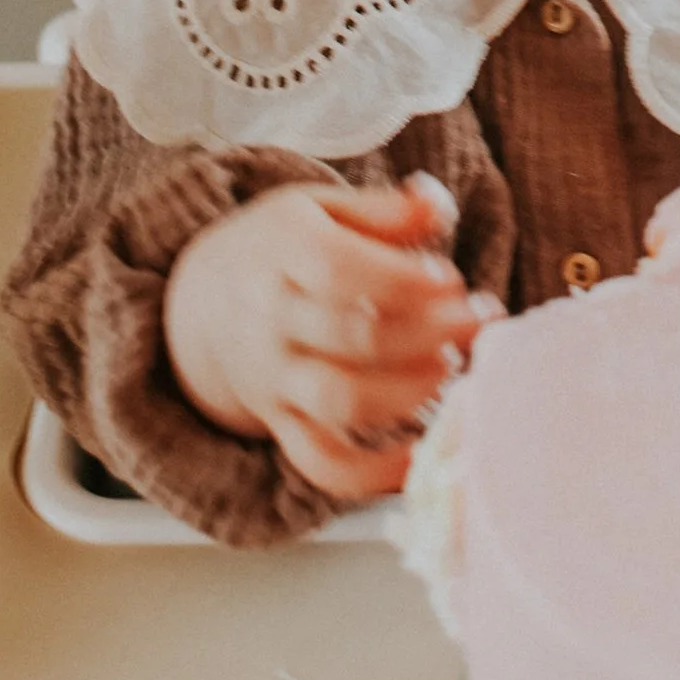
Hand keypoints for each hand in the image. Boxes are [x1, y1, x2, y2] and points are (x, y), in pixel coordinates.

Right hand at [165, 171, 501, 501]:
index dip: (406, 280)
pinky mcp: (281, 425)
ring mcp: (273, 380)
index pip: (342, 271)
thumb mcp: (323, 209)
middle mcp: (271, 319)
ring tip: (453, 369)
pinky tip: (422, 456)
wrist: (200, 303)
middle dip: (431, 333)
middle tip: (479, 321)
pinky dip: (374, 474)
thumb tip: (437, 204)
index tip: (452, 281)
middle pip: (354, 337)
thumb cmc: (283, 248)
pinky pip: (324, 464)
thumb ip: (386, 211)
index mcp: (282, 252)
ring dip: (411, 392)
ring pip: (342, 401)